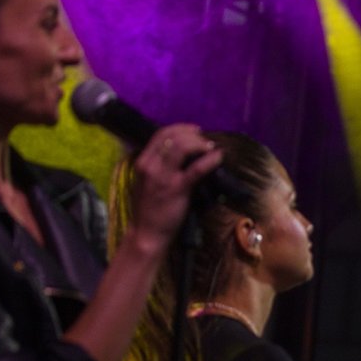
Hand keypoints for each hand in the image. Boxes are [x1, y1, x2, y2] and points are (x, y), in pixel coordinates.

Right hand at [127, 125, 223, 247]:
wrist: (147, 233)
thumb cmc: (149, 209)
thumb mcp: (147, 181)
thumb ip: (158, 165)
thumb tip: (181, 153)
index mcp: (142, 161)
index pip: (160, 134)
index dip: (180, 128)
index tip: (194, 130)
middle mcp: (150, 165)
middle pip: (172, 136)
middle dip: (192, 134)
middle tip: (205, 140)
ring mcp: (163, 176)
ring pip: (182, 146)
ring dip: (200, 143)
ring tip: (211, 147)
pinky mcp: (177, 188)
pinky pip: (197, 168)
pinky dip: (210, 159)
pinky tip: (218, 157)